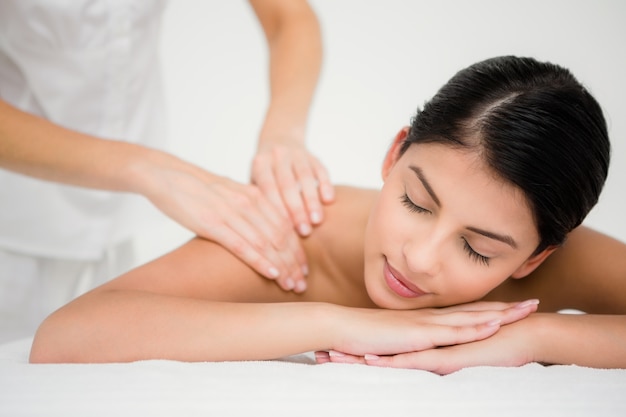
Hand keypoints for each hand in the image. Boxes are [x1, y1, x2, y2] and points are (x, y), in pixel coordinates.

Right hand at [139, 153, 308, 291]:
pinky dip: (260, 261)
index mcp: (255, 195)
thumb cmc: (197, 188)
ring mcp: (231, 213)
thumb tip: (262, 226)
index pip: (285, 226)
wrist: (167, 175)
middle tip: (302, 284)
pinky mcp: (213, 223)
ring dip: (282, 267)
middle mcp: (248, 202)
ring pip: (266, 243)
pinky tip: (272, 274)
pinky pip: (242, 245)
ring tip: (291, 286)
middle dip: (294, 263)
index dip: (297, 250)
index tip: (303, 269)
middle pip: (281, 237)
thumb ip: (248, 208)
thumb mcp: (230, 192)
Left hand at [251, 142, 333, 236]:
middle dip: (297, 210)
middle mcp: (277, 155)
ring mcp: (296, 153)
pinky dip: (326, 184)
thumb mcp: (255, 182)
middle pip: (287, 185)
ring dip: (312, 200)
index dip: (277, 210)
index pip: (268, 189)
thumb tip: (263, 233)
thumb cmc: (265, 173)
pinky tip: (329, 200)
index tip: (283, 231)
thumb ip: (258, 202)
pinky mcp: (313, 155)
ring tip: (318, 221)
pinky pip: (321, 169)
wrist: (279, 140)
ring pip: (305, 177)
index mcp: (260, 164)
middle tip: (304, 231)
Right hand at [317, 299, 539, 369]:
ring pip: (470, 318)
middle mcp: (431, 318)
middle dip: (505, 308)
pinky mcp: (418, 335)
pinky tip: (493, 326)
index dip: (489, 309)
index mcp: (426, 320)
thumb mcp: (394, 340)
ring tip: (525, 311)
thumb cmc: (362, 335)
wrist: (341, 328)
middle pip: (475, 311)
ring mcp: (426, 324)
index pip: (464, 313)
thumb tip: (418, 348)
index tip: (511, 306)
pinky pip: (451, 333)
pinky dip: (474, 328)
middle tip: (532, 304)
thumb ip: (409, 341)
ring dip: (499, 315)